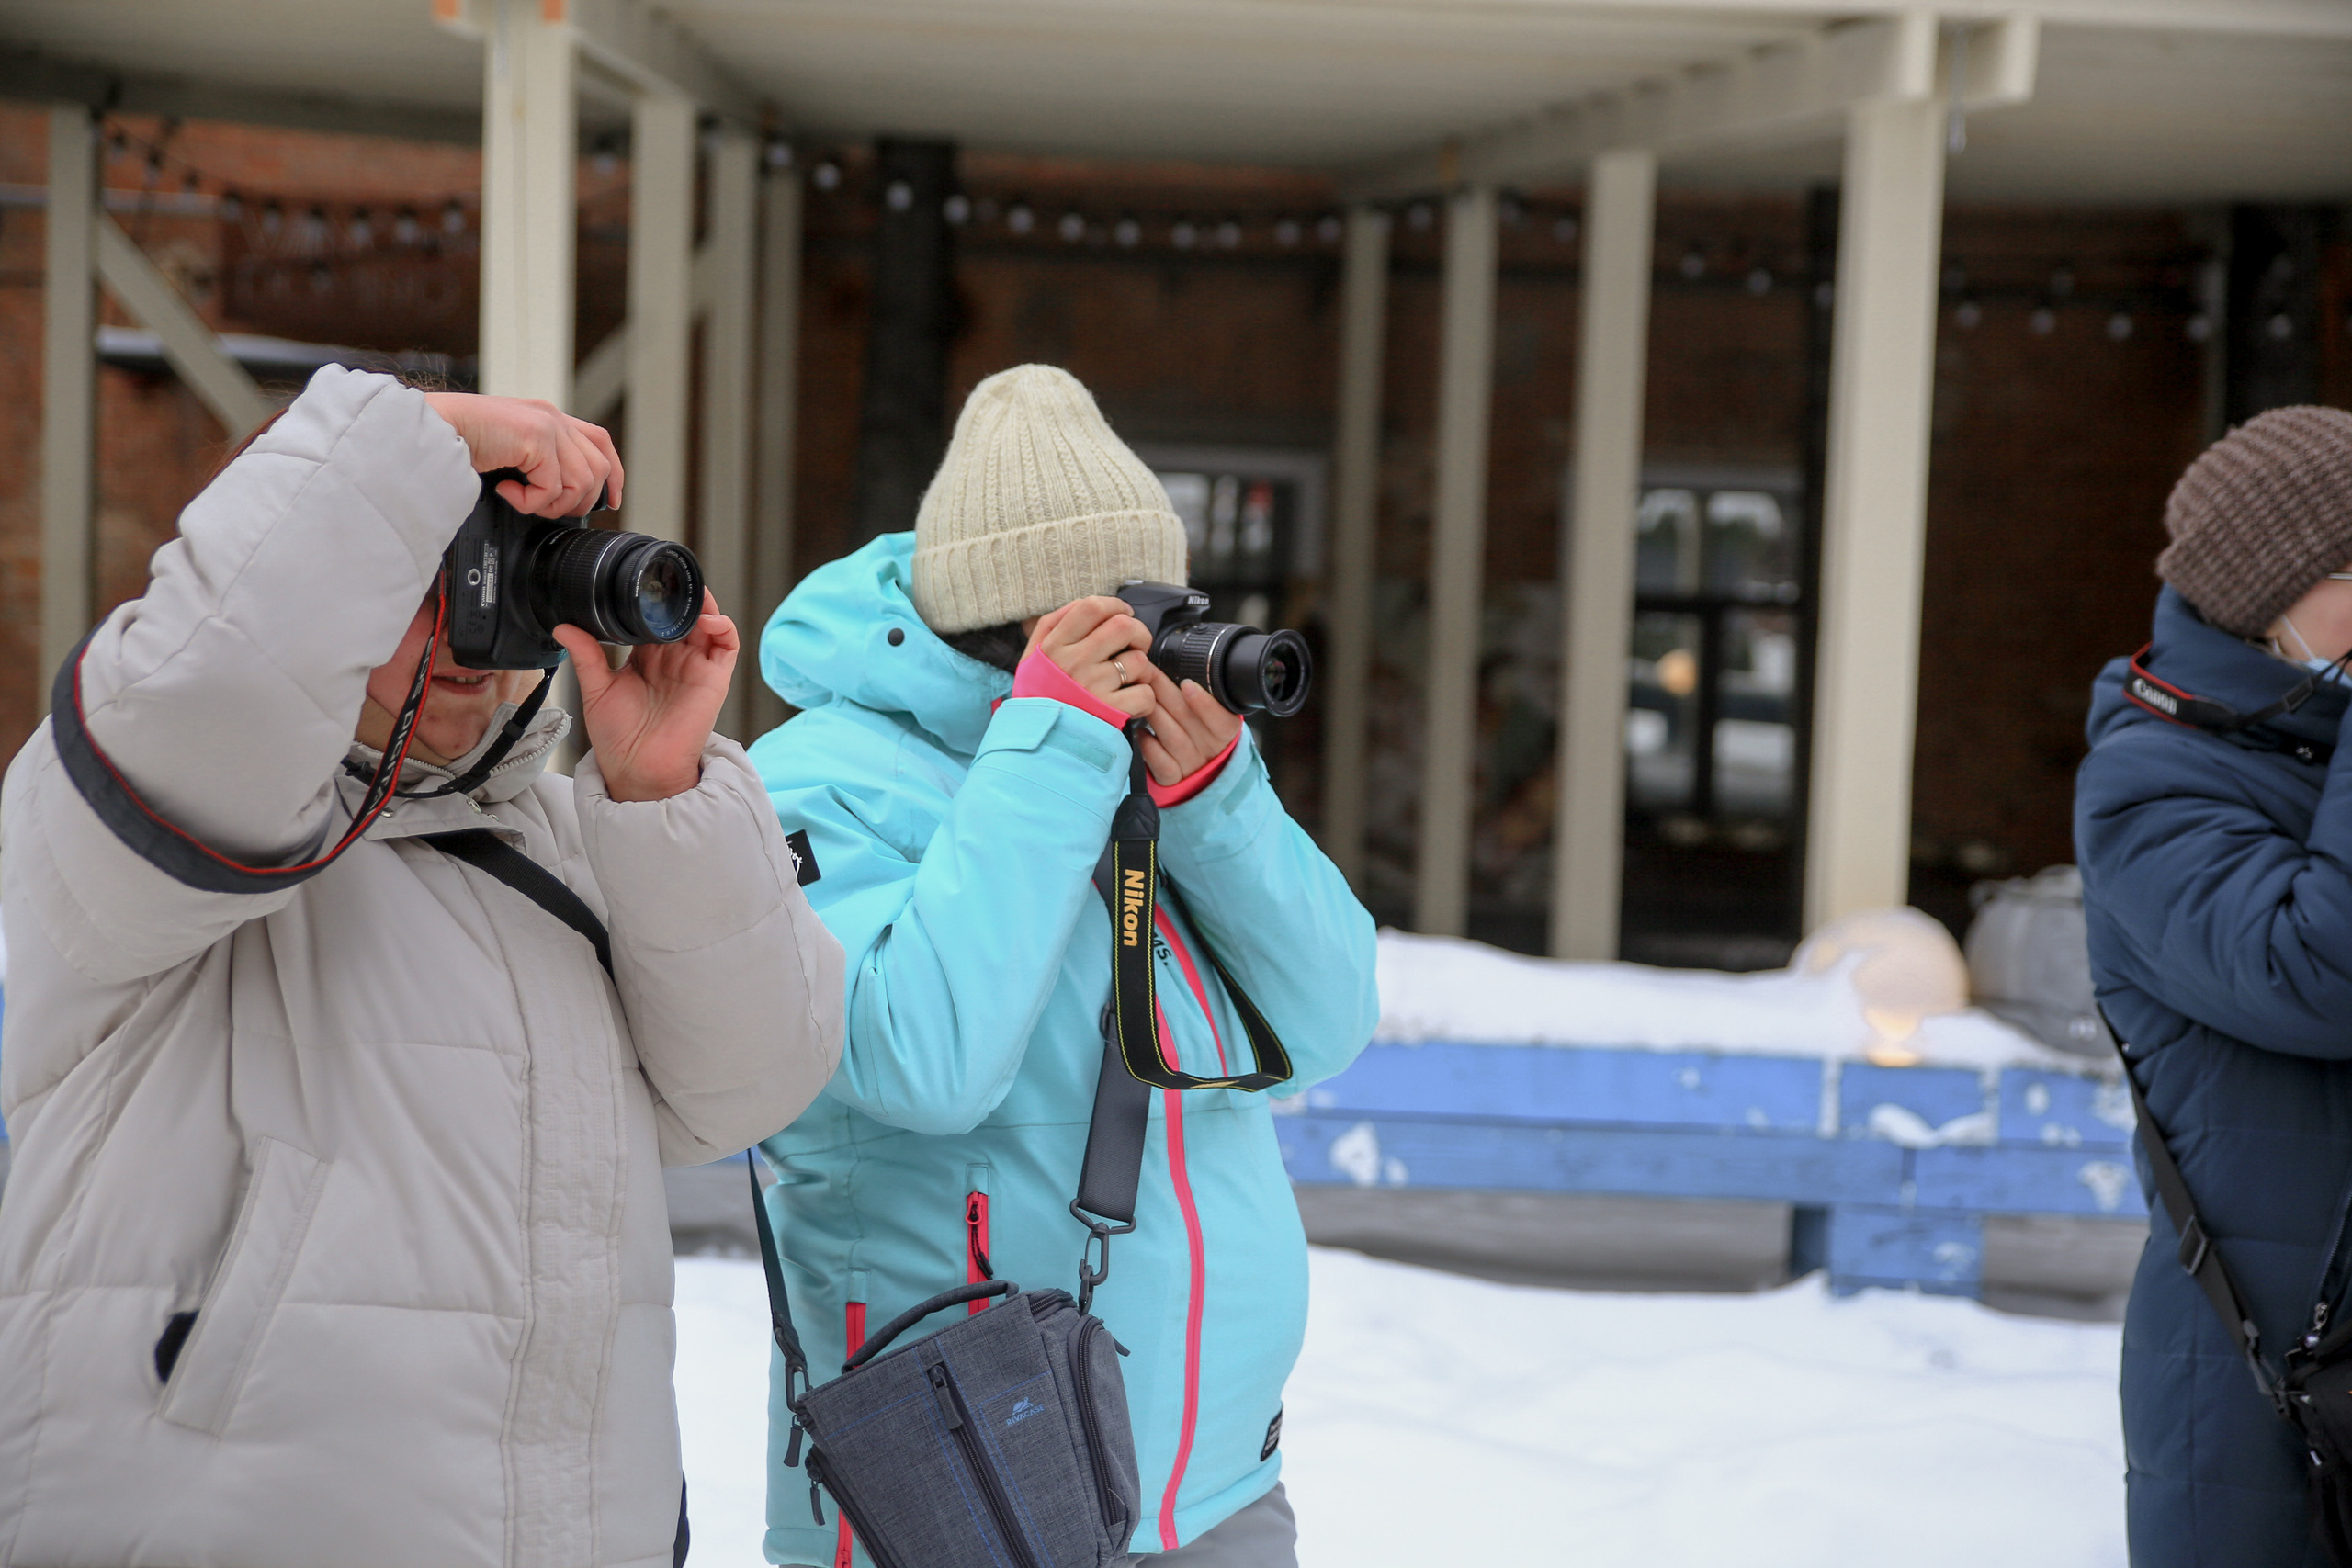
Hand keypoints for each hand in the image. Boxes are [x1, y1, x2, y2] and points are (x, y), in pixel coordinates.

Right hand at [422, 392, 623, 516]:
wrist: (432, 429)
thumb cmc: (460, 442)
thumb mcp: (509, 451)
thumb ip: (536, 462)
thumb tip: (558, 495)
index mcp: (549, 417)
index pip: (599, 441)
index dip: (614, 473)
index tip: (611, 501)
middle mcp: (552, 417)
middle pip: (598, 467)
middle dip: (579, 501)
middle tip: (547, 510)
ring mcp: (547, 424)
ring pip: (581, 482)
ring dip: (552, 504)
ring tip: (523, 502)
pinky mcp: (536, 437)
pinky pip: (552, 487)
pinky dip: (530, 502)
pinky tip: (506, 493)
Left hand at [555, 590, 734, 801]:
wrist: (636, 767)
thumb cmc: (618, 737)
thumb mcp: (597, 689)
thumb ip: (586, 655)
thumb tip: (563, 627)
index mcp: (647, 657)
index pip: (656, 617)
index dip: (654, 598)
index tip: (644, 579)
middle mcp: (674, 659)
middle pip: (684, 615)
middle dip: (681, 594)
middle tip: (668, 576)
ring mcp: (696, 667)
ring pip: (708, 623)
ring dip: (704, 603)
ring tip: (690, 591)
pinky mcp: (714, 679)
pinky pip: (727, 645)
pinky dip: (722, 625)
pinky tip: (706, 618)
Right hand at [1025, 596, 1156, 720]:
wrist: (1038, 744)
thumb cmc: (1039, 697)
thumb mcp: (1032, 658)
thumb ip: (1051, 626)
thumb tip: (1085, 604)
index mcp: (1055, 646)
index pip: (1092, 607)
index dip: (1115, 605)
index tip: (1122, 613)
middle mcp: (1074, 663)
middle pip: (1123, 626)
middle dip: (1138, 632)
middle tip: (1133, 644)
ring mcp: (1093, 687)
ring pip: (1138, 660)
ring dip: (1140, 668)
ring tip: (1127, 678)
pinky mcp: (1110, 712)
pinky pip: (1145, 693)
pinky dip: (1143, 697)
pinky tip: (1129, 702)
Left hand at [1134, 663, 1244, 785]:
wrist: (1199, 771)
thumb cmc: (1200, 731)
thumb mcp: (1210, 713)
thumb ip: (1199, 693)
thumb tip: (1176, 661)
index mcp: (1225, 730)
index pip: (1222, 720)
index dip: (1204, 703)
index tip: (1187, 684)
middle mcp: (1211, 749)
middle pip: (1189, 720)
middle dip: (1164, 692)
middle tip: (1146, 671)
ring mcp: (1191, 765)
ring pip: (1173, 738)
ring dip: (1154, 714)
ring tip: (1139, 696)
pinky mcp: (1172, 779)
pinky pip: (1161, 763)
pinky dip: (1149, 746)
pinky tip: (1139, 731)